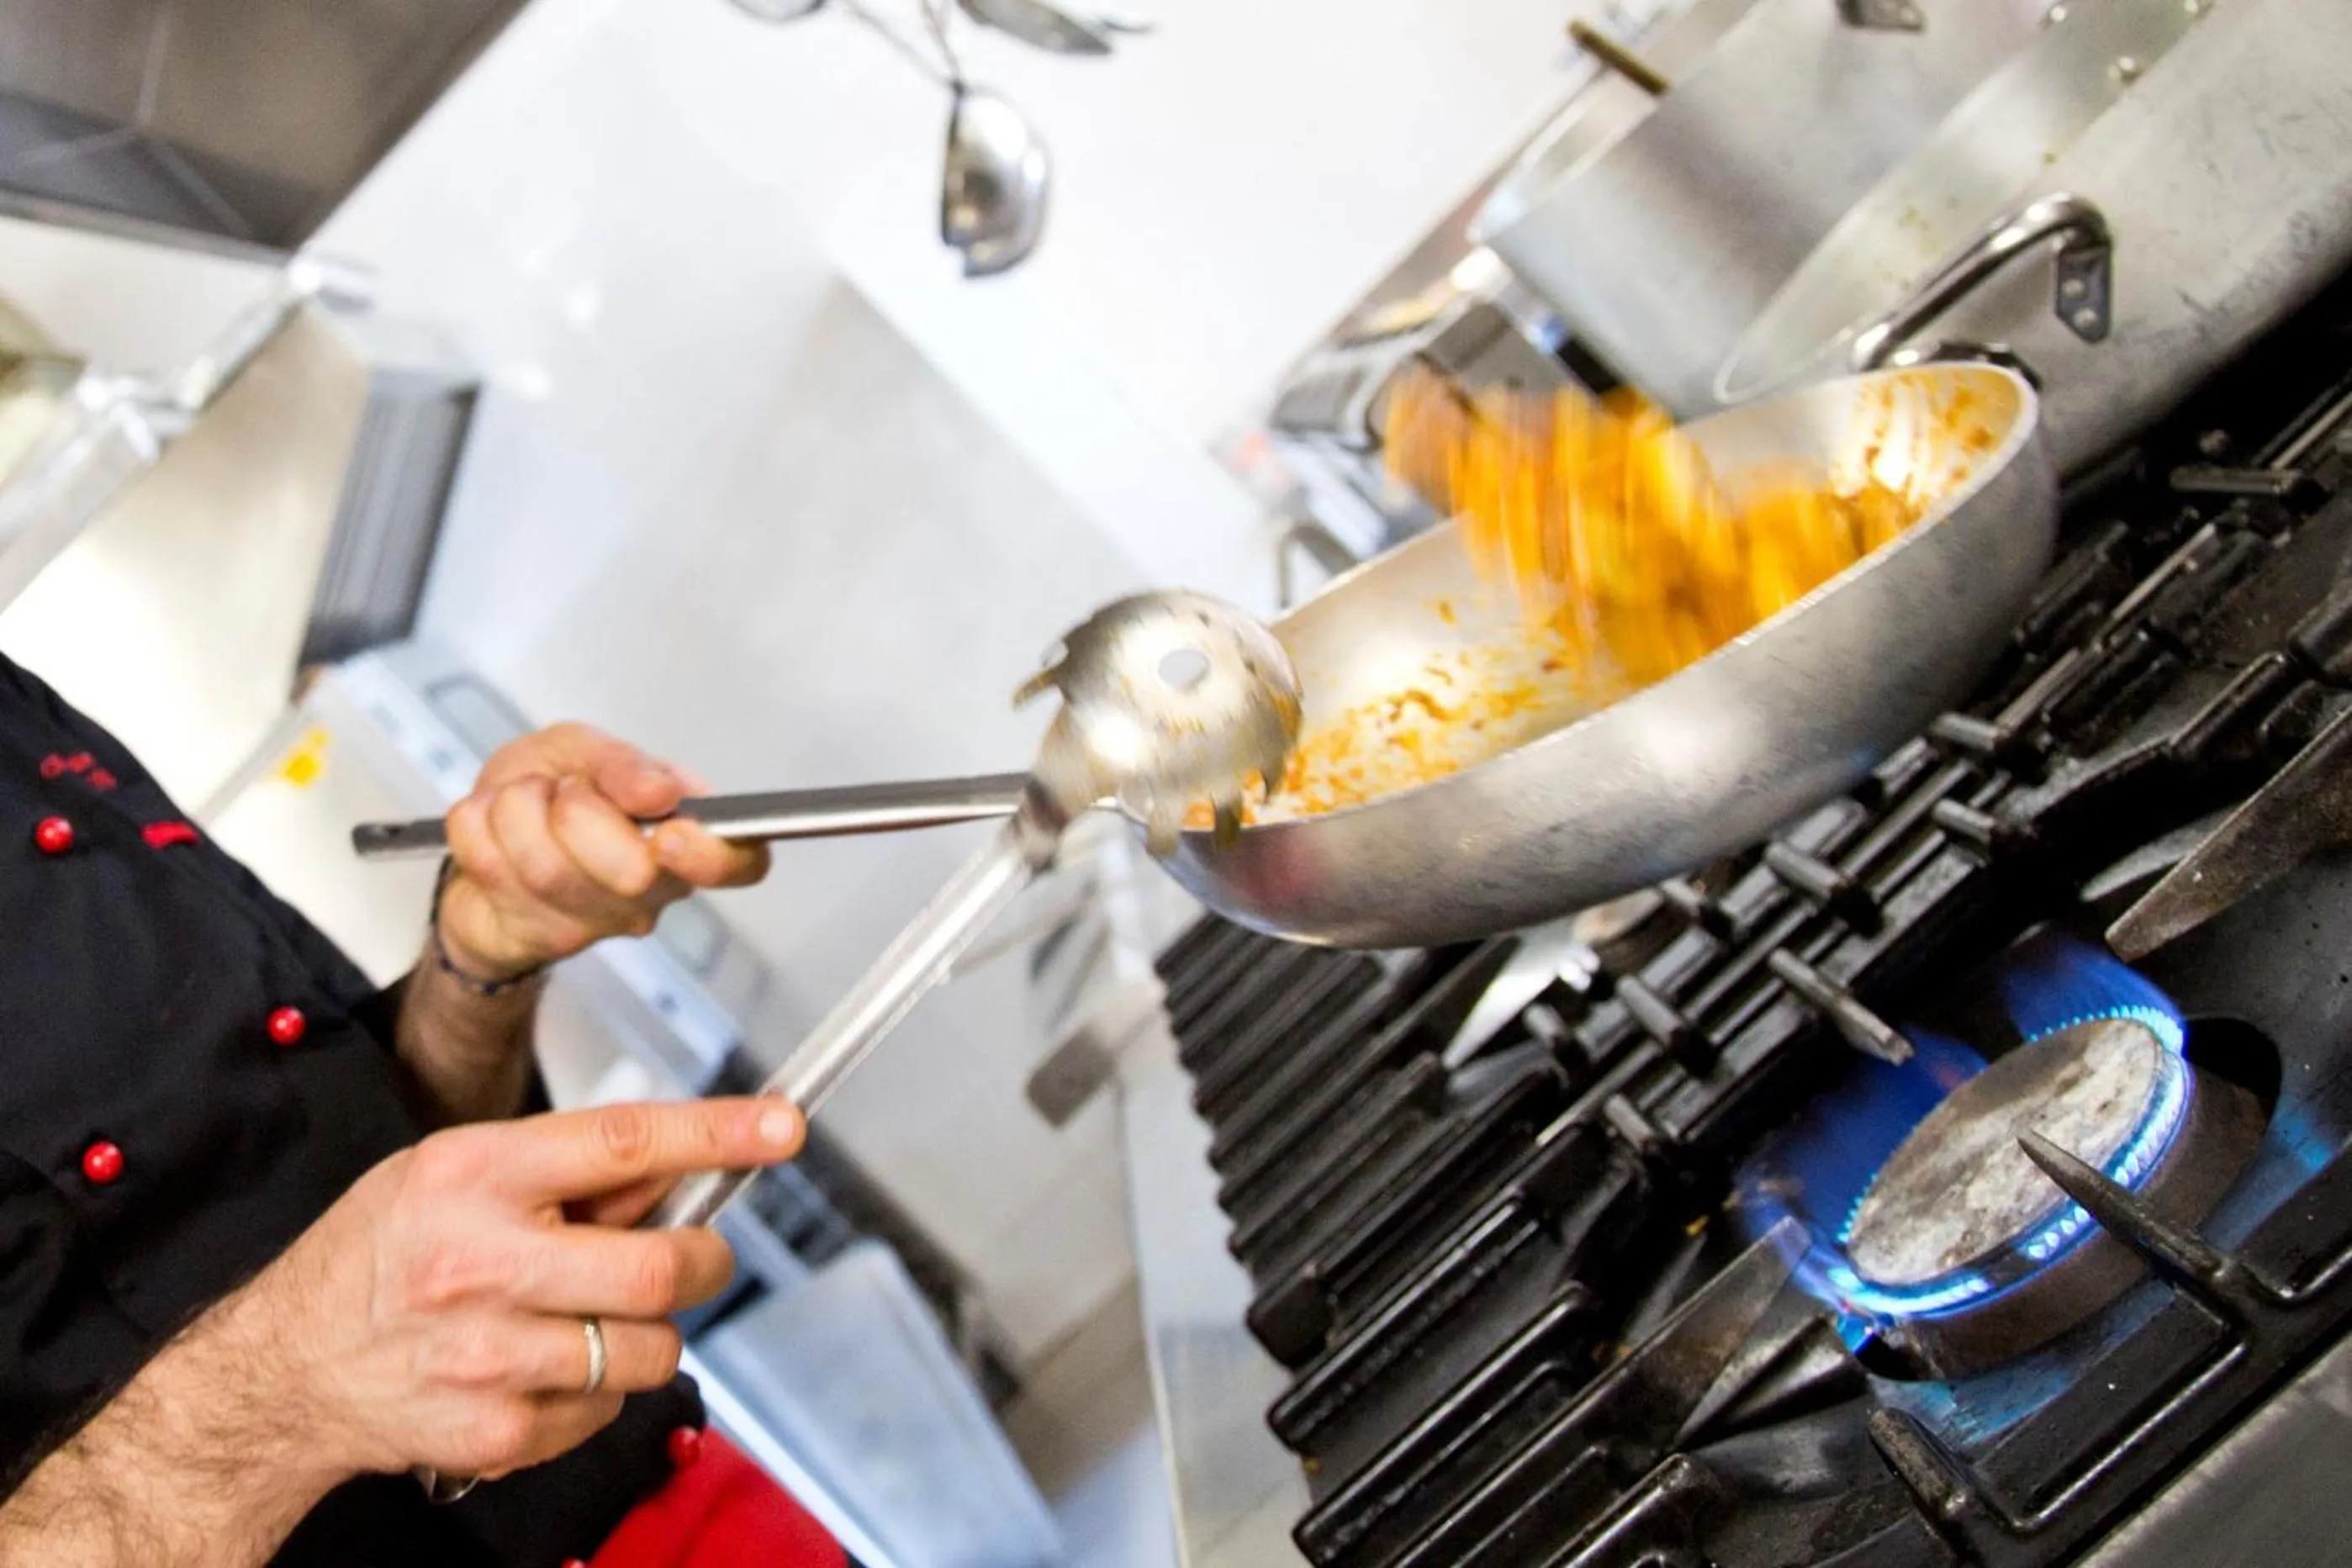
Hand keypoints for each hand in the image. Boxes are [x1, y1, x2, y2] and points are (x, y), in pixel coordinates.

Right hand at [243, 1098, 804, 1481]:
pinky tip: (542, 1368)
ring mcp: (489, 1355)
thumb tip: (684, 1167)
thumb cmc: (383, 1256)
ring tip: (592, 1317)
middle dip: (703, 1263)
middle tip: (695, 1257)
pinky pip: (606, 1411)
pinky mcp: (497, 1430)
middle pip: (659, 1270)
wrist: (283, 1372)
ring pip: (649, 1351)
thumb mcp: (453, 1172)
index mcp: (474, 1174)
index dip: (716, 1135)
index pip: (623, 1143)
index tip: (781, 1127)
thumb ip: (565, 1168)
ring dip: (649, 1335)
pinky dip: (598, 1392)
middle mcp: (482, 1262)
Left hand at [438, 723, 768, 978]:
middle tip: (563, 795)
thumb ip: (621, 764)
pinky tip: (493, 834)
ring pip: (547, 866)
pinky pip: (489, 864)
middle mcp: (653, 889)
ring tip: (519, 809)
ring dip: (514, 810)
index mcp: (684, 836)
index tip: (667, 835)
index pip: (739, 863)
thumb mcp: (580, 750)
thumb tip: (661, 791)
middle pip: (631, 870)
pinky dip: (475, 826)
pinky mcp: (536, 937)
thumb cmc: (545, 795)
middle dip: (575, 810)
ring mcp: (596, 923)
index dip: (708, 854)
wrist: (479, 845)